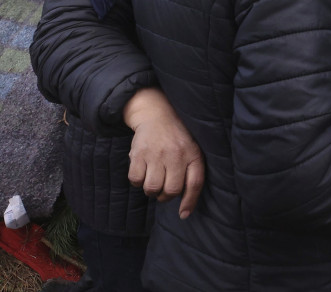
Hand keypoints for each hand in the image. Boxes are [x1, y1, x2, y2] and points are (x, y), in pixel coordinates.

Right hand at [124, 88, 204, 218]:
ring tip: (153, 180)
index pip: (195, 183)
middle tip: (163, 189)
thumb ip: (191, 175)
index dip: (189, 202)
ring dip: (151, 190)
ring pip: (152, 188)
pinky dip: (137, 181)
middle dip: (165, 196)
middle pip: (171, 190)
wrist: (157, 115)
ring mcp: (157, 154)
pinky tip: (142, 172)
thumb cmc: (177, 140)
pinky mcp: (139, 153)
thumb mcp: (191, 151)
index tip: (183, 214)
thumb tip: (185, 211)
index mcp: (193, 154)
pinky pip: (135, 180)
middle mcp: (176, 154)